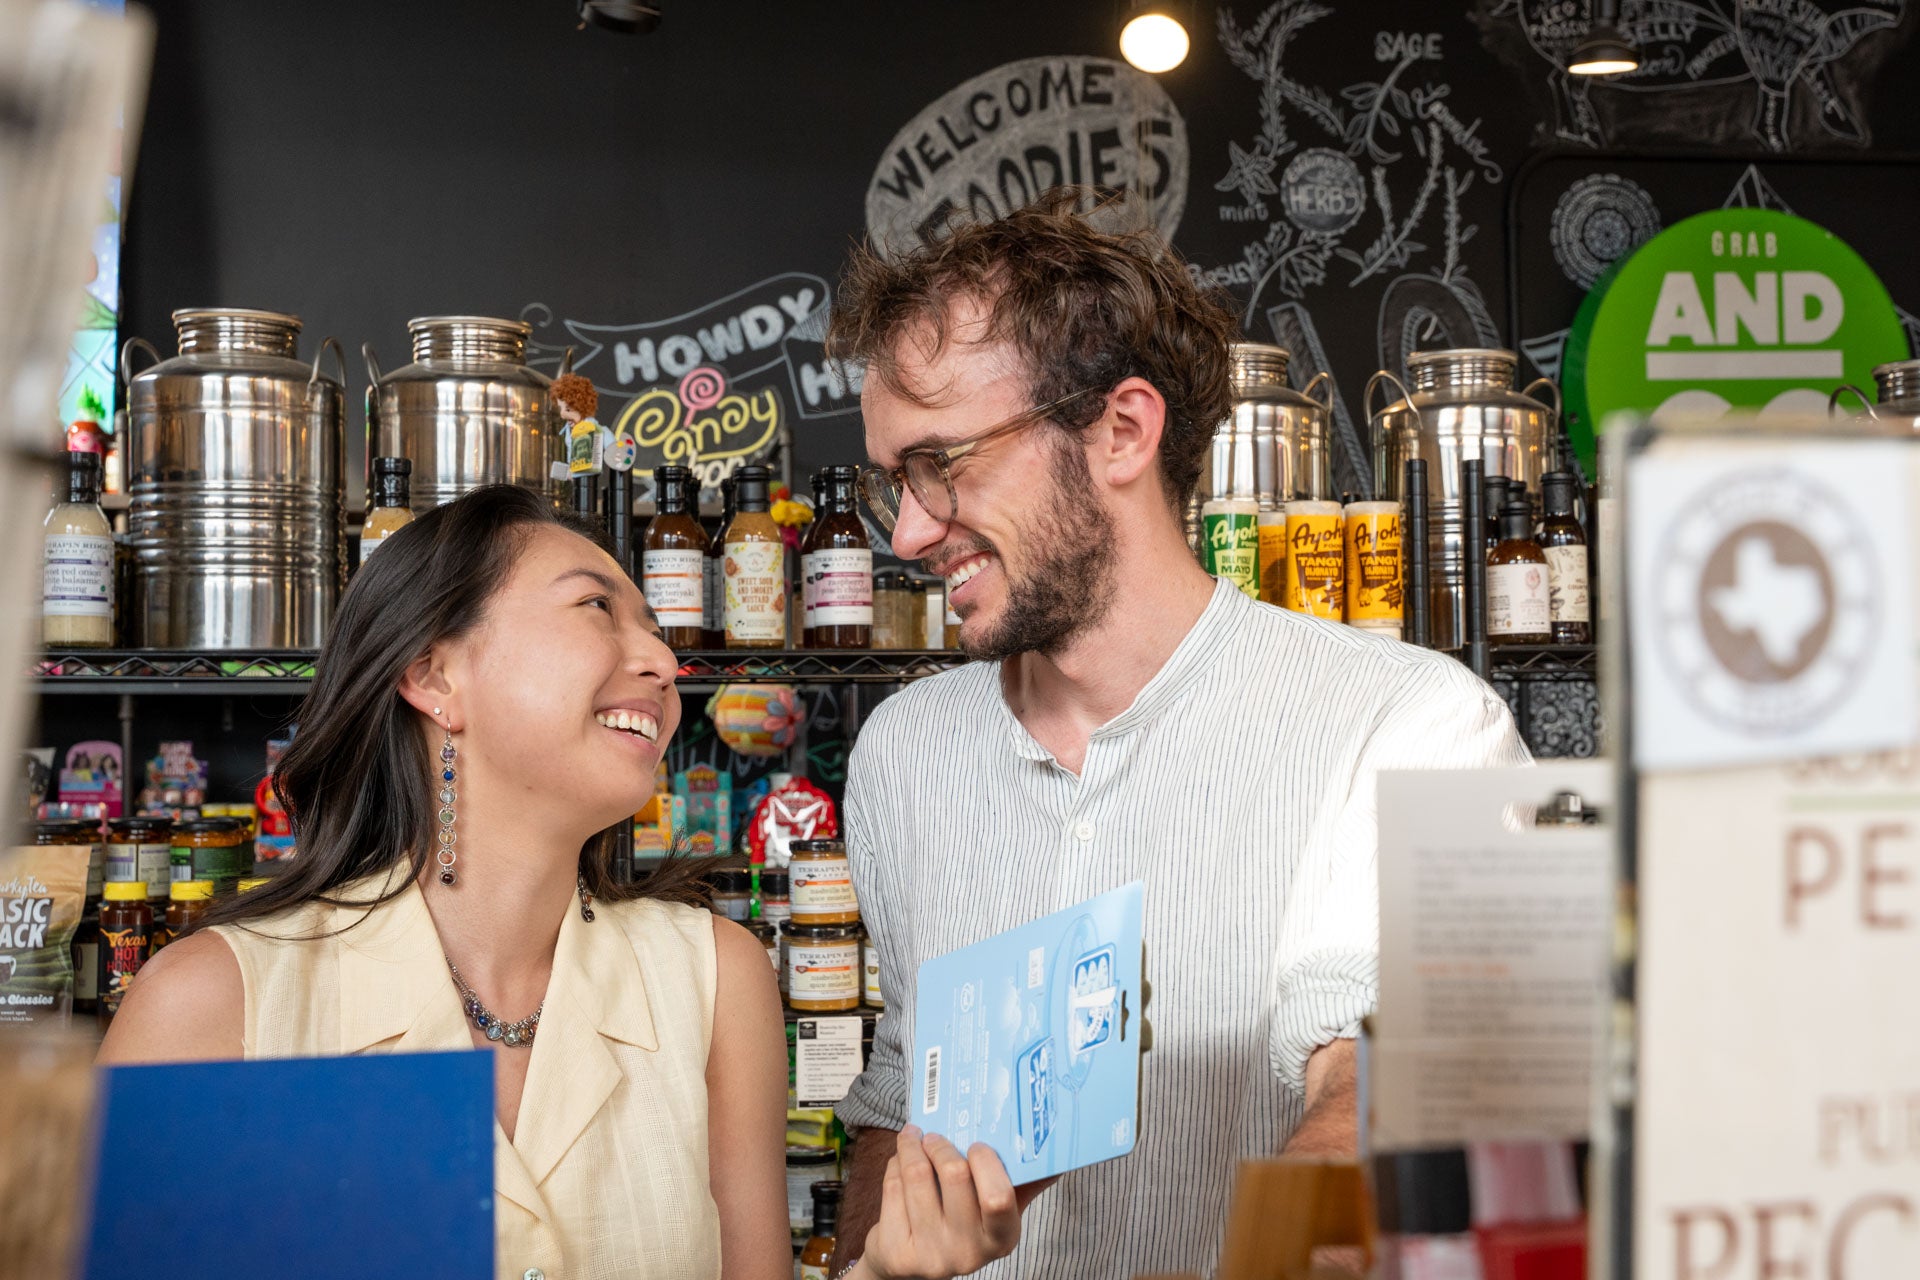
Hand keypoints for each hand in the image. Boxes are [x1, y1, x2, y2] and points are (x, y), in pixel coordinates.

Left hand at [856, 1126, 1026, 1279]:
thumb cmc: (962, 1225)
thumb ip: (1023, 1184)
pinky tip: (899, 1161)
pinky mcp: (898, 1251)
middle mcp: (968, 1253)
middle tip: (935, 1135)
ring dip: (911, 1147)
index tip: (976, 1144)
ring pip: (916, 1176)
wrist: (914, 1265)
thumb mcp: (996, 1212)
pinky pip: (892, 1187)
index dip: (985, 1161)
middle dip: (941, 1145)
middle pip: (955, 1175)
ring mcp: (931, 1255)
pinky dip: (894, 1165)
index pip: (998, 1196)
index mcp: (1002, 1238)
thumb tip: (1054, 1153)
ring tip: (913, 1137)